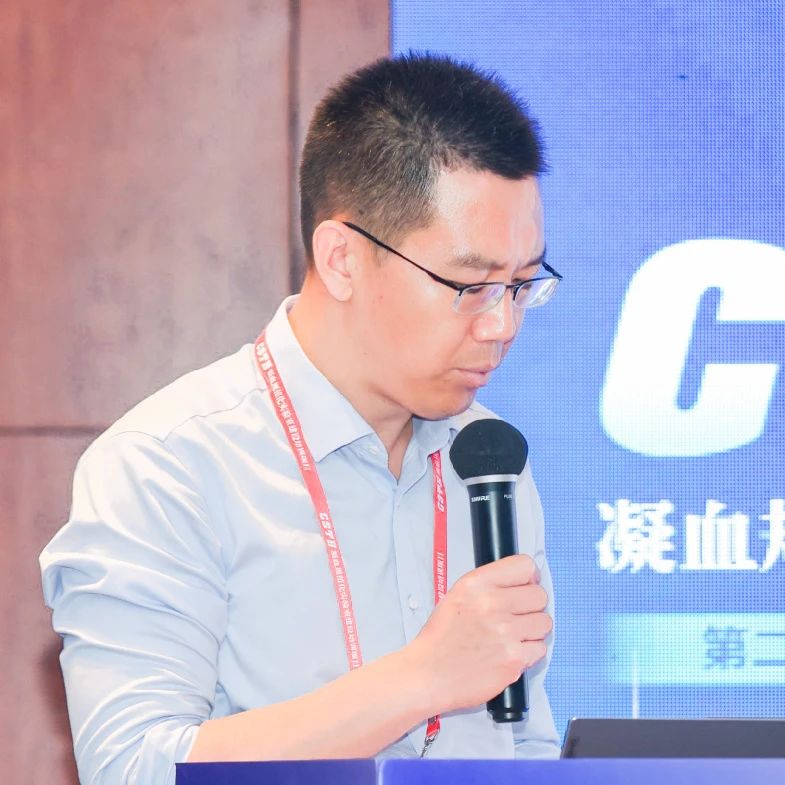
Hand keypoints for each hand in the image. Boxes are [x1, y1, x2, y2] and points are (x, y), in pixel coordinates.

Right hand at [405, 554, 550, 714]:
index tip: (524, 587)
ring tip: (512, 636)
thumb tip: (525, 583)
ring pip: (544, 622)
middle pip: (540, 595)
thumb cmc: (442, 637)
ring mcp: (505, 632)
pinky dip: (529, 652)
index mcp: (476, 584)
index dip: (529, 578)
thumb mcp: (458, 595)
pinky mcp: (513, 659)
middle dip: (532, 606)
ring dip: (532, 630)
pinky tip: (510, 652)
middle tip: (517, 616)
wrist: (428, 674)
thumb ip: (490, 585)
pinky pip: (540, 648)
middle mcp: (491, 604)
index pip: (525, 566)